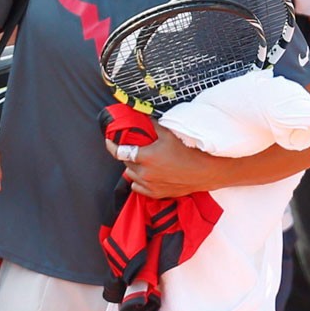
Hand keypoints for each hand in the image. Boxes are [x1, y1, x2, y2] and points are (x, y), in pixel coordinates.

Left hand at [105, 121, 220, 198]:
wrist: (202, 172)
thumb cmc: (186, 152)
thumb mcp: (168, 135)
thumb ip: (153, 126)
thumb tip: (144, 117)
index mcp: (146, 157)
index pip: (120, 152)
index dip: (111, 146)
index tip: (108, 141)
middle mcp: (145, 172)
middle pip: (126, 163)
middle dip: (129, 156)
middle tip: (136, 149)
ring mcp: (149, 185)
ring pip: (131, 176)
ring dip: (133, 168)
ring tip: (142, 162)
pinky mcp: (155, 194)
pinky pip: (137, 188)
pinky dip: (138, 181)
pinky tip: (146, 175)